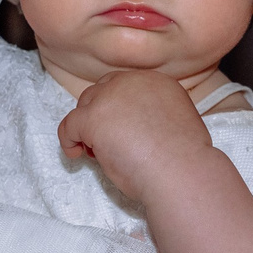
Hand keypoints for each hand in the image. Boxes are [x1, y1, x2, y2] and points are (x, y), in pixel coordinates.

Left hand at [54, 69, 213, 201]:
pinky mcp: (93, 117)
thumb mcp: (175, 124)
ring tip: (95, 152)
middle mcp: (133, 81)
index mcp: (157, 82)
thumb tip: (134, 131)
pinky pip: (69, 125)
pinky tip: (76, 155)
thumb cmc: (183, 160)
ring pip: (85, 105)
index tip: (120, 130)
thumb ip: (153, 117)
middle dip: (100, 115)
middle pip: (102, 91)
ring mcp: (110, 97)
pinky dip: (68, 140)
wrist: (181, 171)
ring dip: (86, 126)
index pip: (125, 87)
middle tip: (106, 143)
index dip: (117, 109)